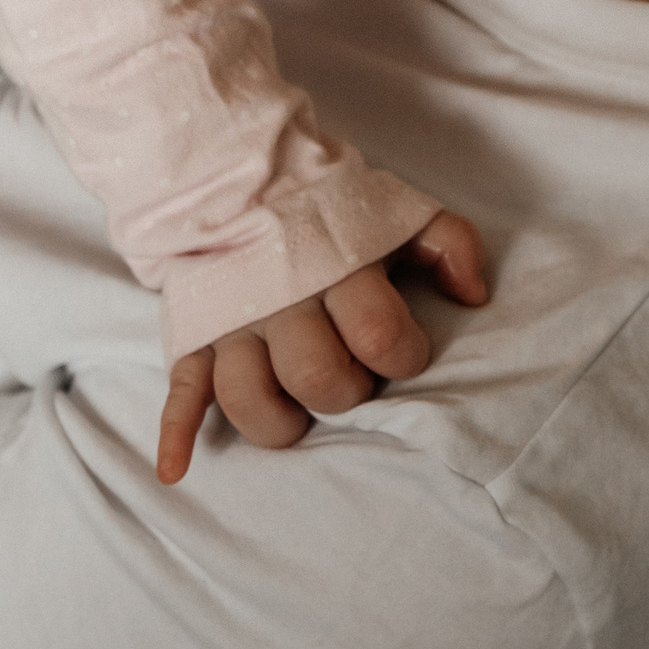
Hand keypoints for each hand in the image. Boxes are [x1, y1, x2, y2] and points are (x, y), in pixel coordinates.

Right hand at [155, 210, 488, 484]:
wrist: (238, 178)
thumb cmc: (329, 213)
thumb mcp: (397, 213)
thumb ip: (449, 244)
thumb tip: (474, 296)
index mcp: (334, 267)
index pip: (378, 334)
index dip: (404, 354)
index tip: (403, 348)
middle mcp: (279, 300)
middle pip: (317, 377)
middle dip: (346, 391)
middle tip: (350, 374)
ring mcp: (231, 323)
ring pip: (248, 398)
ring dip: (279, 422)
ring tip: (297, 409)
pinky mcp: (194, 338)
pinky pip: (180, 391)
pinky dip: (174, 434)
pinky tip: (177, 470)